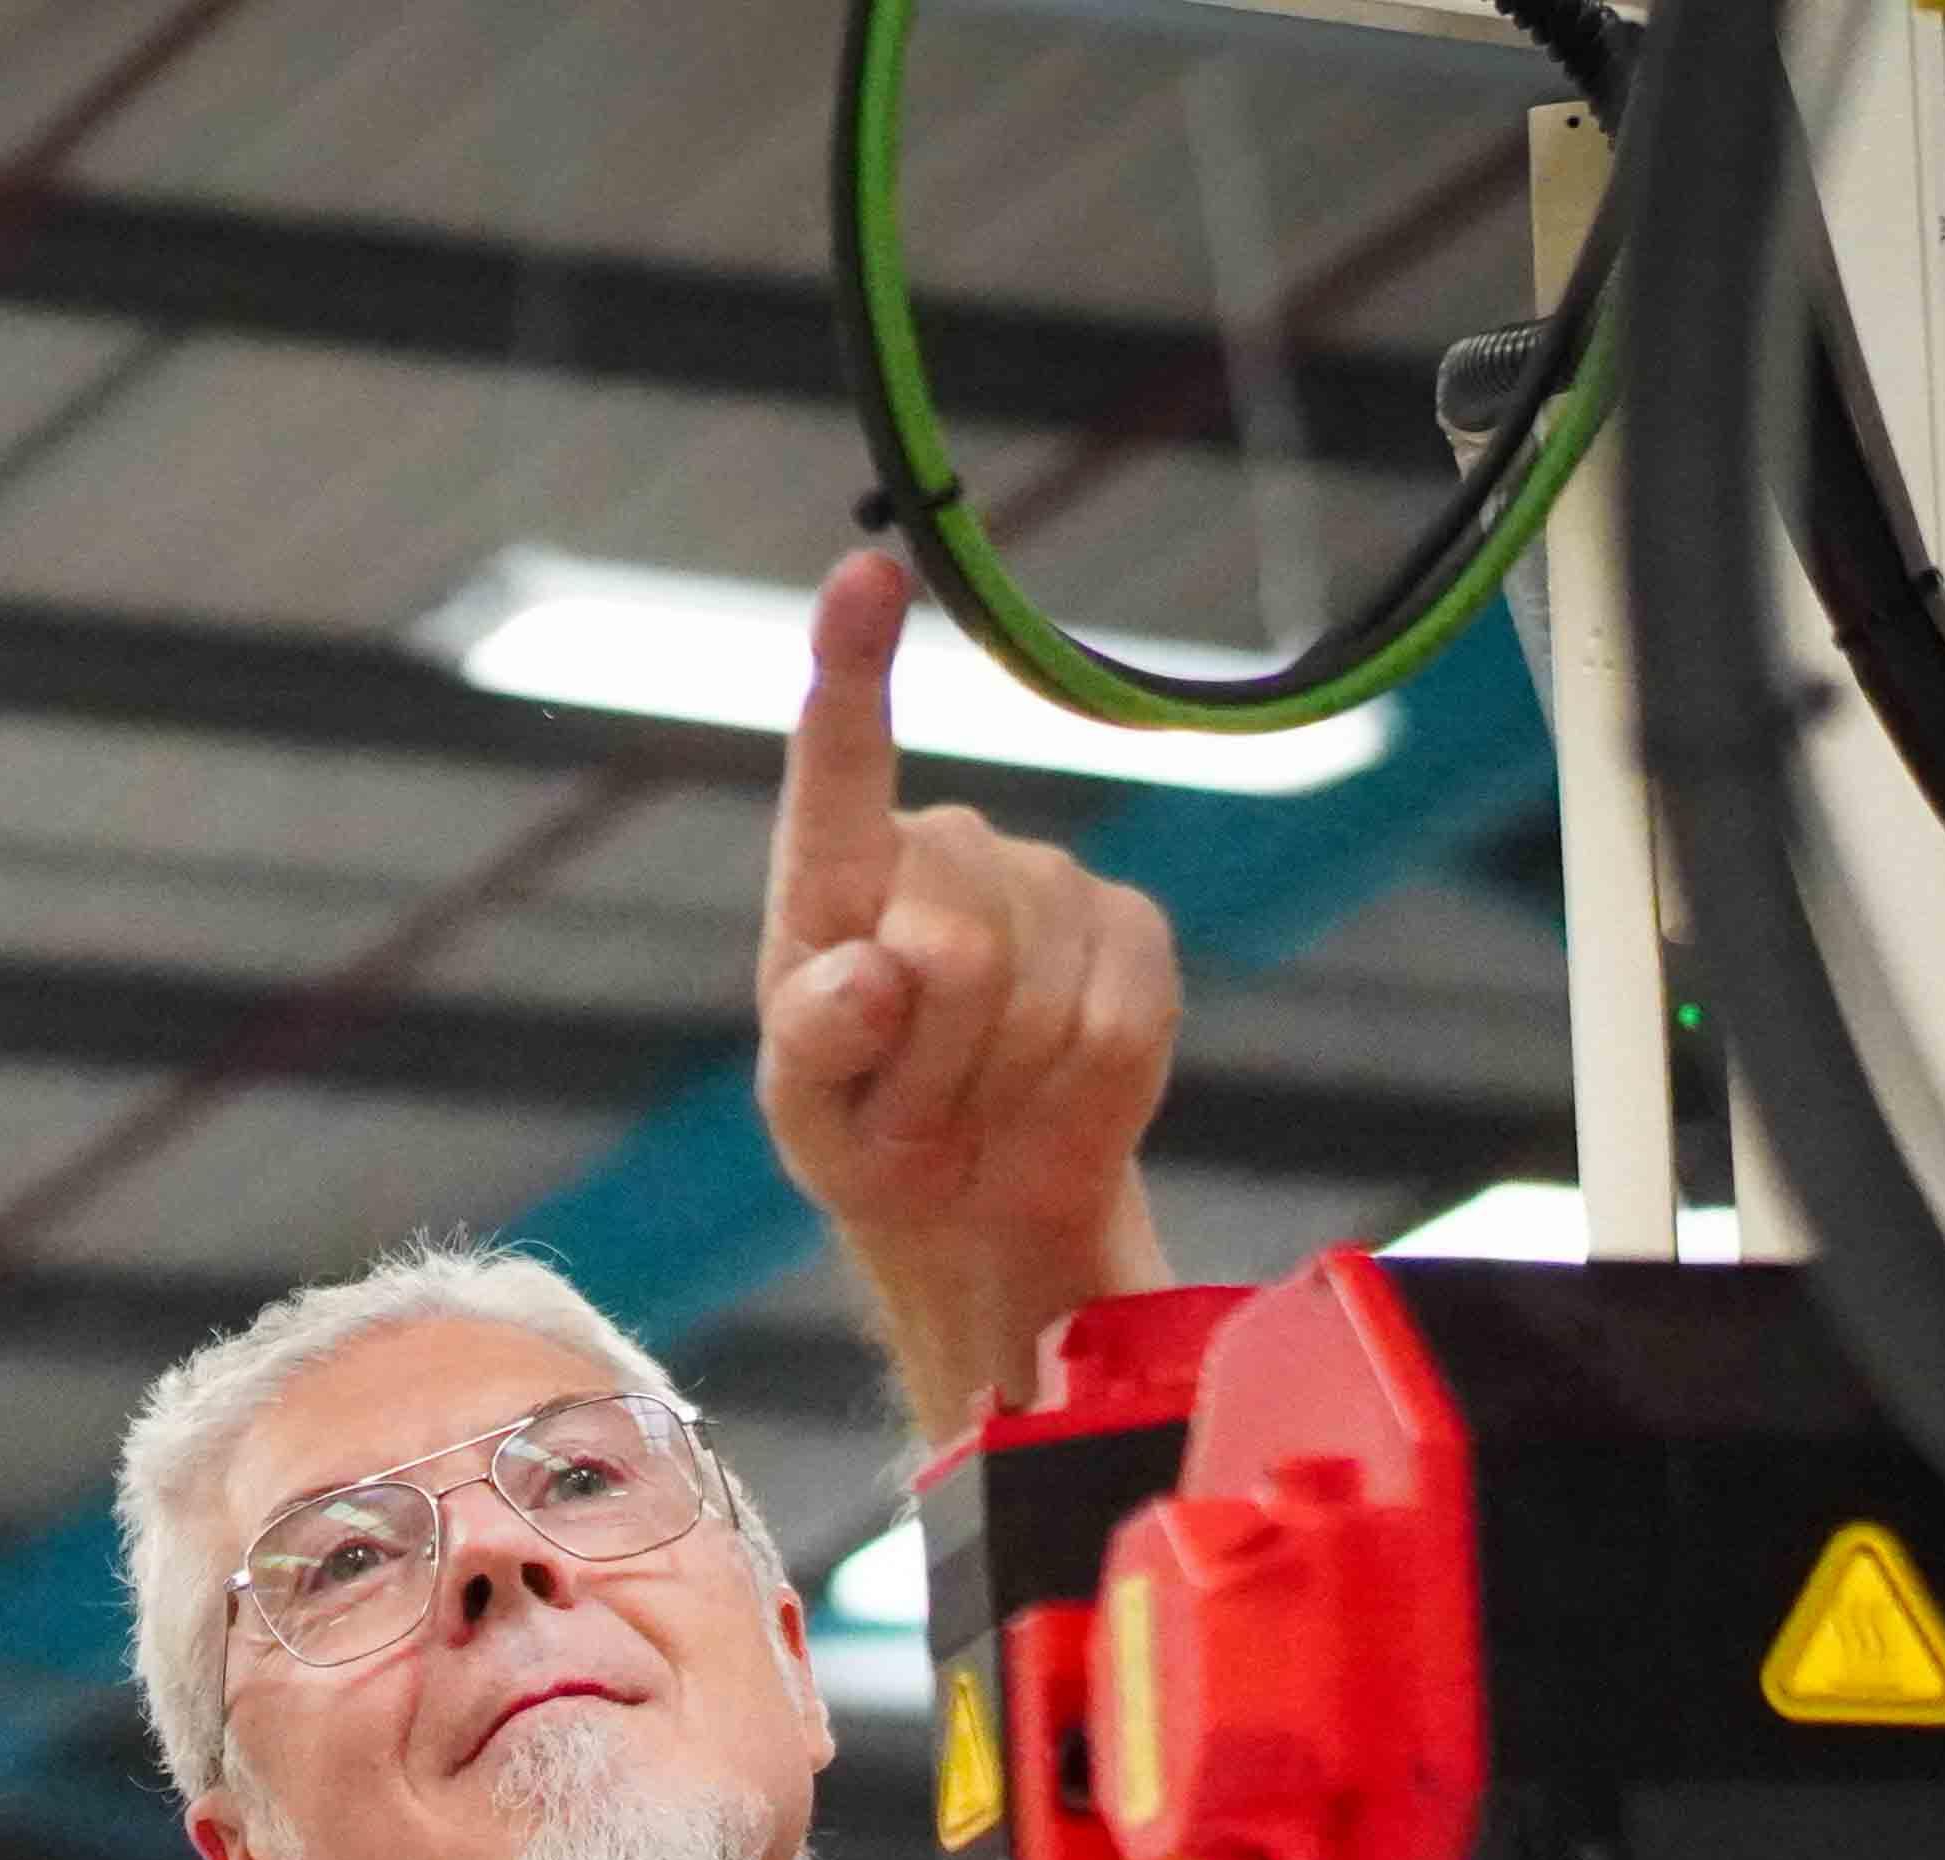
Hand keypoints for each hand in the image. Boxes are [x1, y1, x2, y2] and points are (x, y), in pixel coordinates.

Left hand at [756, 544, 1182, 1444]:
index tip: (864, 575)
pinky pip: (1118, 1024)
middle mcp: (945, 851)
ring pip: (1037, 995)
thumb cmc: (867, 1131)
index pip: (839, 767)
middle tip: (913, 1110)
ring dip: (997, 1085)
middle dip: (931, 1055)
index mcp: (835, 878)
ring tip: (973, 1104)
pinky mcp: (1135, 932)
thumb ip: (817, 1042)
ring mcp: (1050, 882)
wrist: (978, 1199)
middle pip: (951, 941)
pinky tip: (1044, 1096)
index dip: (854, 669)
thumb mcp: (810, 1113)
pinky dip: (1077, 1095)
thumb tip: (869, 976)